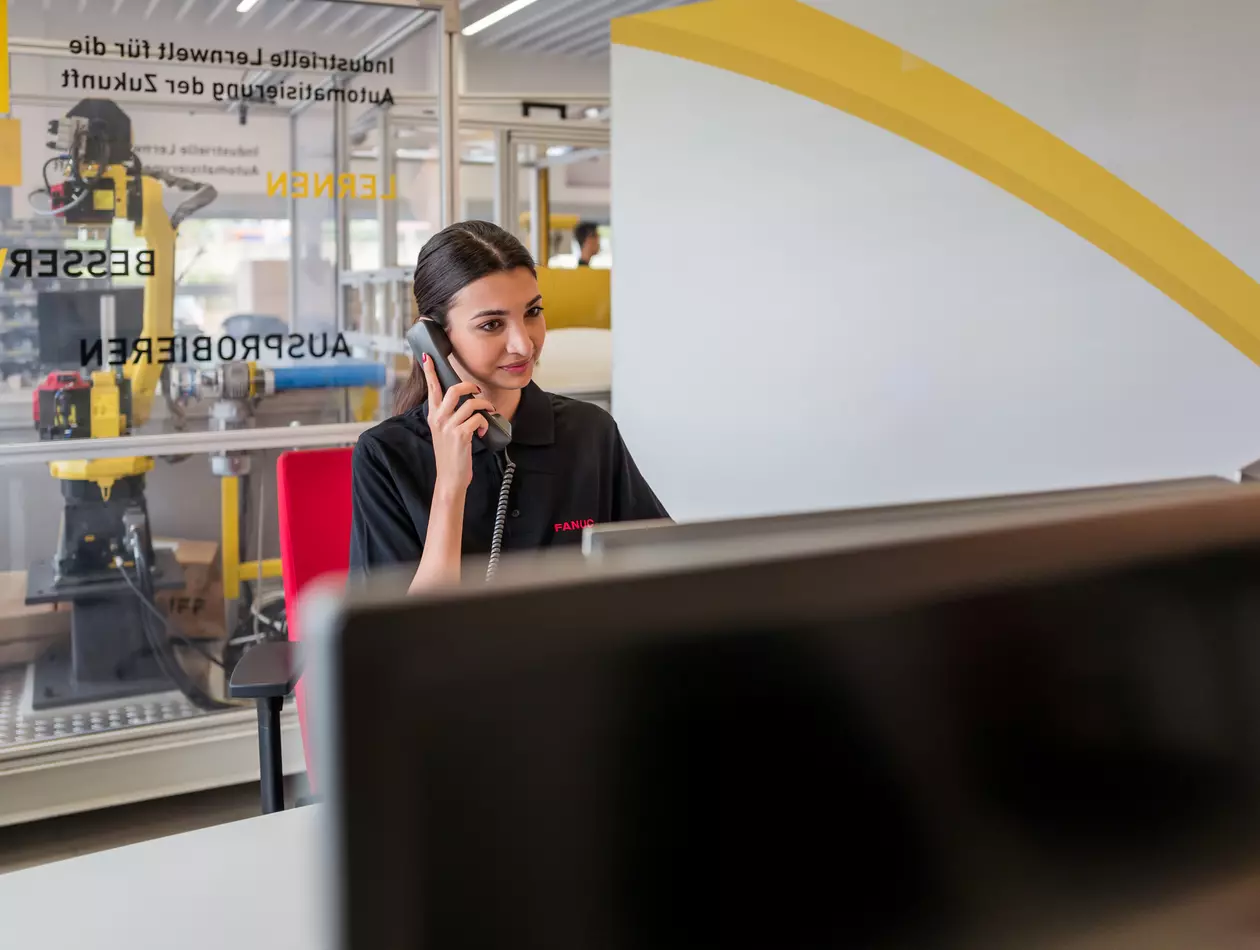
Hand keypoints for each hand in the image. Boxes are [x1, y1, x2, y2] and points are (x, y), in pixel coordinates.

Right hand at [422, 354, 493, 492]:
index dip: (430, 371)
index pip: (431, 388)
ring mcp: (449, 427)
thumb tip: (464, 400)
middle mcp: (438, 419)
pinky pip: (478, 418)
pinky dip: (484, 422)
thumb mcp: (444, 432)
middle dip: (469, 386)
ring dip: (484, 406)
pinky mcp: (461, 435)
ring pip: (471, 403)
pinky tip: (482, 432)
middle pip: (453, 389)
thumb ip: (448, 415)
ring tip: (488, 413)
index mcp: (433, 415)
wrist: (450, 478)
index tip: (427, 356)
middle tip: (477, 392)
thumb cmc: (451, 454)